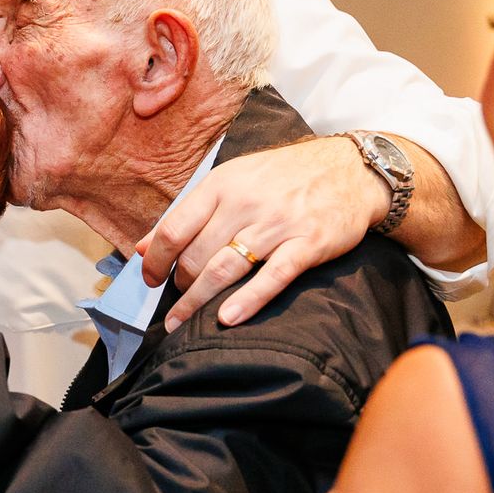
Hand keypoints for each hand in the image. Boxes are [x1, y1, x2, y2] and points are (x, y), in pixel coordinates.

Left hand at [137, 136, 386, 331]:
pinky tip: (227, 319)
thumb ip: (188, 213)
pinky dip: (248, 301)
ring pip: (225, 268)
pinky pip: (272, 277)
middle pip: (196, 254)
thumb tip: (142, 247)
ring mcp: (277, 224)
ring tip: (182, 322)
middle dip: (179, 284)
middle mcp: (245, 203)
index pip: (175, 228)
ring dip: (198, 300)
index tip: (149, 278)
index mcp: (222, 185)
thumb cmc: (284, 178)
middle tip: (176, 300)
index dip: (155, 259)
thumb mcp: (232, 181)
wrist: (351, 169)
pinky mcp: (307, 244)